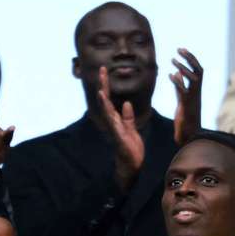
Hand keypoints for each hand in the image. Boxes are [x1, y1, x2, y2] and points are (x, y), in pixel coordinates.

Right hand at [98, 66, 144, 189]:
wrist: (133, 165)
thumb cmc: (131, 148)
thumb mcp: (131, 129)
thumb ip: (128, 117)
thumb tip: (127, 103)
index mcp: (116, 119)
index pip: (110, 98)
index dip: (107, 84)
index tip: (105, 70)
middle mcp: (112, 122)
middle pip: (106, 100)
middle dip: (104, 85)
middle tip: (102, 70)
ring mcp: (114, 129)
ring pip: (106, 111)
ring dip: (104, 99)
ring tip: (101, 87)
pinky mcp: (119, 137)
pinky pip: (114, 124)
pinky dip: (110, 115)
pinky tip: (110, 110)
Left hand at [170, 48, 202, 144]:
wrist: (189, 134)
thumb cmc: (186, 116)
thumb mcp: (181, 97)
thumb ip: (179, 84)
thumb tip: (176, 72)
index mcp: (196, 89)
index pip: (197, 69)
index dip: (191, 58)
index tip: (181, 49)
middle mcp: (197, 92)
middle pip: (198, 70)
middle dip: (190, 58)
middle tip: (179, 49)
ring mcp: (193, 98)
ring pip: (194, 79)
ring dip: (184, 68)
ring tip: (173, 60)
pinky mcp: (187, 106)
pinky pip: (184, 91)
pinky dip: (178, 82)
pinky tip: (171, 75)